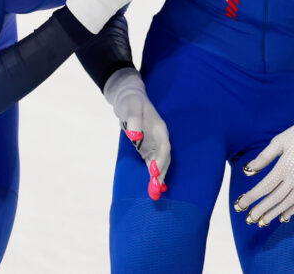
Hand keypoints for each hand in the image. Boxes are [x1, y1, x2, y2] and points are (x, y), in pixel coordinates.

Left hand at [103, 68, 170, 199]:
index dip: (160, 159)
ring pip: (160, 162)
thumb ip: (134, 121)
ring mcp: (155, 144)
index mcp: (159, 128)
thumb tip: (135, 136)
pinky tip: (153, 185)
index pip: (164, 147)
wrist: (129, 100)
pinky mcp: (147, 148)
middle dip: (161, 172)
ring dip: (158, 176)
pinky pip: (153, 163)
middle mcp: (160, 138)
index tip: (154, 171)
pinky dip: (153, 173)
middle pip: (164, 157)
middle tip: (155, 188)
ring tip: (155, 192)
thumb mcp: (132, 108)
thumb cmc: (132, 103)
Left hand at [233, 104, 293, 226]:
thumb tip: (247, 171)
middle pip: (275, 198)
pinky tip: (283, 217)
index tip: (240, 204)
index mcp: (285, 166)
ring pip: (288, 203)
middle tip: (248, 219)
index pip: (265, 186)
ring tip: (262, 222)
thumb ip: (263, 158)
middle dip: (261, 209)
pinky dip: (292, 210)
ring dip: (274, 213)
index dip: (252, 197)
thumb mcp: (278, 142)